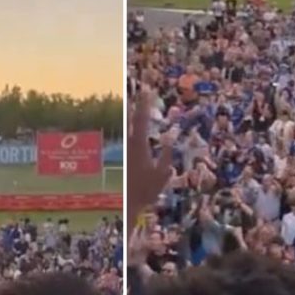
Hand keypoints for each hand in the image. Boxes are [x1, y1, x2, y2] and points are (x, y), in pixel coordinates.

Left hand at [127, 89, 172, 216]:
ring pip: (128, 129)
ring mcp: (124, 151)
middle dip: (137, 106)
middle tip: (140, 92)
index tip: (147, 91)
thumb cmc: (146, 191)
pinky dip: (132, 131)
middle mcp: (129, 145)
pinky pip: (128, 139)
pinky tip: (134, 130)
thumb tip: (170, 139)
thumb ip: (166, 156)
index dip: (144, 105)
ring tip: (135, 104)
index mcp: (139, 146)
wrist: (127, 204)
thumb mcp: (162, 174)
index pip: (142, 120)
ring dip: (132, 117)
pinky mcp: (123, 159)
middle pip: (132, 121)